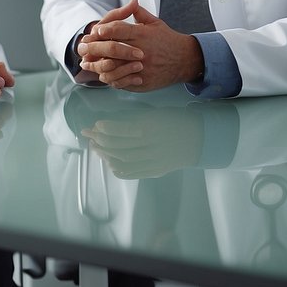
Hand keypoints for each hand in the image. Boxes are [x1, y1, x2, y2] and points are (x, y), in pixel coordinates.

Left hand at [78, 0, 201, 90]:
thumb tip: (129, 1)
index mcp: (143, 35)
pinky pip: (121, 81)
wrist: (185, 60)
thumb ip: (139, 13)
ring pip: (114, 67)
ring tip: (87, 63)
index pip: (118, 30)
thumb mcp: (155, 22)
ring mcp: (142, 68)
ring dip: (97, 65)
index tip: (93, 31)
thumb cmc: (167, 40)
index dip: (103, 30)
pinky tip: (102, 74)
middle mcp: (142, 51)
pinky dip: (109, 78)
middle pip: (112, 48)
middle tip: (82, 47)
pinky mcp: (143, 82)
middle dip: (94, 47)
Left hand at [82, 107, 203, 178]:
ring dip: (106, 154)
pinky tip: (109, 162)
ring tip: (95, 147)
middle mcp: (152, 145)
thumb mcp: (155, 114)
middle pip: (120, 146)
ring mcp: (155, 161)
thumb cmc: (173, 121)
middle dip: (101, 141)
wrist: (197, 140)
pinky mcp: (156, 171)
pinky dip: (118, 169)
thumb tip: (109, 124)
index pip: (123, 130)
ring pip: (124, 160)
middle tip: (89, 136)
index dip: (106, 128)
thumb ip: (134, 120)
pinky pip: (133, 173)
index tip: (96, 124)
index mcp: (152, 128)